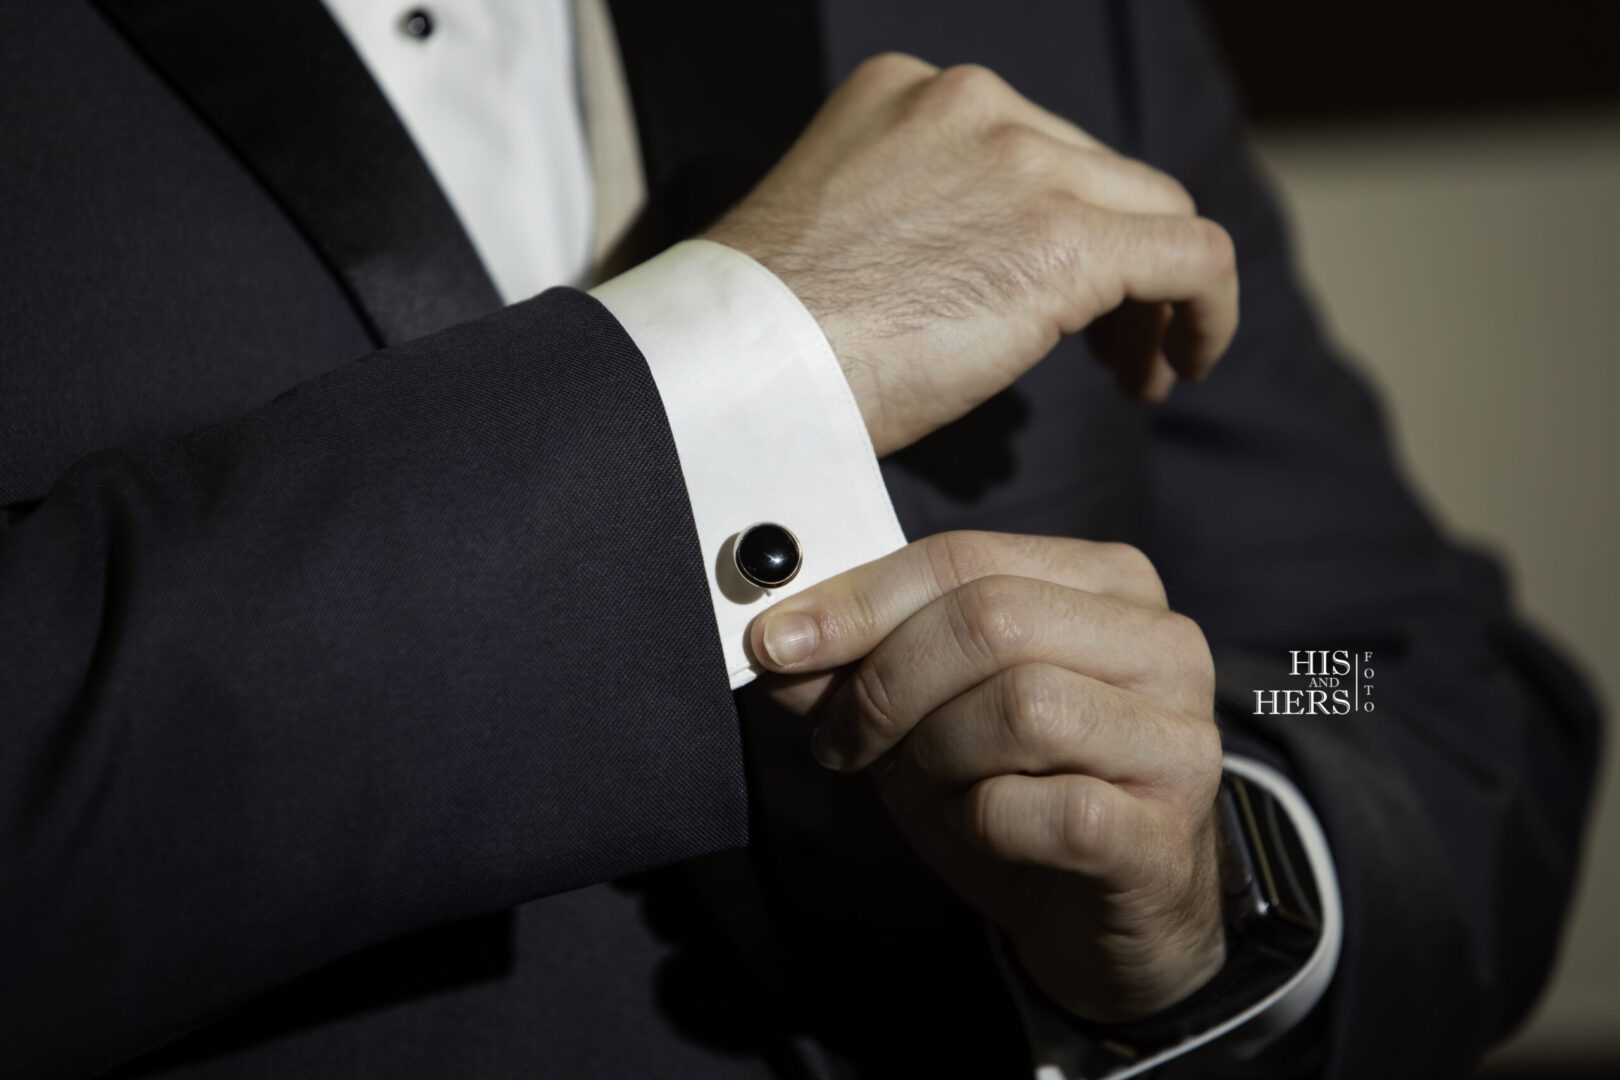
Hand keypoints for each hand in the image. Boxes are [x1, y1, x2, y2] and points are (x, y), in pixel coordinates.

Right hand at [704, 54, 1238, 456]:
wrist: (741, 369)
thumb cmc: (769, 340)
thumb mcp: (841, 236)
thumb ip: (920, 220)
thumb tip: (985, 276)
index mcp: (907, 94)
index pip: (1034, 149)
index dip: (1065, 223)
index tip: (1056, 304)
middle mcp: (973, 103)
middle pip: (1101, 174)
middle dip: (1117, 263)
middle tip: (1104, 351)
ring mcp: (1023, 159)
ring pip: (1155, 211)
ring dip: (1155, 295)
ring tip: (1133, 371)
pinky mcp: (1067, 236)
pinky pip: (1195, 258)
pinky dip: (1207, 314)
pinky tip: (1179, 370)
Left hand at [746, 531, 1226, 1021]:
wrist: (1110, 915)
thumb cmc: (1019, 791)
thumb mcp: (927, 715)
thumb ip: (860, 669)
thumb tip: (779, 641)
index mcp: (1107, 584)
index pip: (965, 558)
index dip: (858, 600)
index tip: (776, 642)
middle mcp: (1161, 644)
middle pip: (992, 619)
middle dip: (887, 682)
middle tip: (840, 740)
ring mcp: (1177, 738)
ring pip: (1022, 707)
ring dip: (934, 756)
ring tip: (920, 788)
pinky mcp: (1163, 832)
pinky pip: (1042, 808)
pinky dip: (981, 822)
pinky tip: (978, 832)